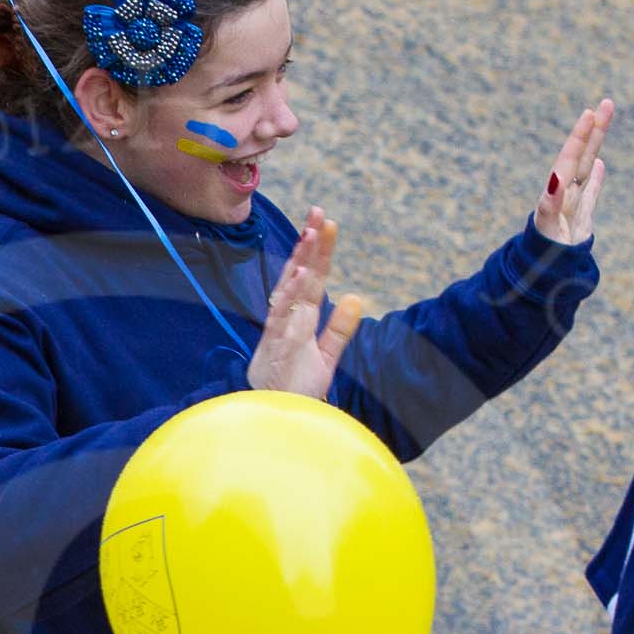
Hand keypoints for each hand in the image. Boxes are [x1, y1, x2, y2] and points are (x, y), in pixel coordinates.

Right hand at [248, 207, 363, 397]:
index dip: (319, 251)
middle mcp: (287, 321)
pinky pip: (284, 321)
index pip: (312, 279)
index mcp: (298, 319)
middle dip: (307, 246)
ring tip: (310, 237)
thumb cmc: (295, 389)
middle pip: (298, 277)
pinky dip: (292, 299)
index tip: (327, 222)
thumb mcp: (325, 357)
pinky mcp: (277, 352)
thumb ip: (340, 329)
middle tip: (317, 213)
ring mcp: (280, 334)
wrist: (277, 421)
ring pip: (289, 293)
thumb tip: (357, 297)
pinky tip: (301, 275)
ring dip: (299, 266)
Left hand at [533, 99, 613, 245]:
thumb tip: (557, 179)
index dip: (580, 137)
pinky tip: (598, 164)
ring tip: (603, 121)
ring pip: (586, 167)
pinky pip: (589, 193)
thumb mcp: (546, 226)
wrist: (545, 275)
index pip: (569, 158)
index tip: (590, 113)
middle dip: (593, 130)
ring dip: (594, 145)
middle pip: (580, 155)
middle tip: (607, 103)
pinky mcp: (580, 218)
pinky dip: (594, 178)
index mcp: (555, 192)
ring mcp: (573, 204)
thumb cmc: (543, 252)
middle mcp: (563, 194)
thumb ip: (551, 203)